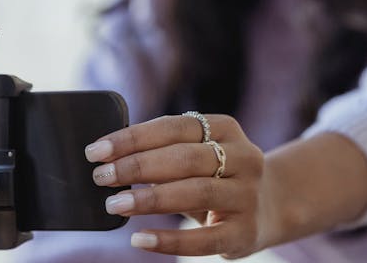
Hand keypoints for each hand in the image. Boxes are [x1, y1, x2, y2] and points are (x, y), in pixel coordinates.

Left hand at [84, 113, 270, 258]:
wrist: (269, 206)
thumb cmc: (215, 175)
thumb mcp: (198, 153)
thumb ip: (163, 150)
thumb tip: (108, 157)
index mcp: (225, 128)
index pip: (173, 127)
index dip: (132, 138)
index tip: (96, 151)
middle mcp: (243, 157)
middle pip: (184, 157)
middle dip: (136, 166)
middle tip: (101, 177)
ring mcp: (247, 195)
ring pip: (195, 192)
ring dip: (149, 198)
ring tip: (115, 204)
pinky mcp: (245, 232)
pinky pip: (204, 238)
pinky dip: (169, 240)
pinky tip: (140, 239)